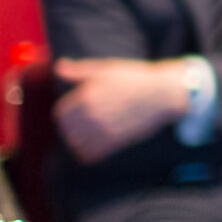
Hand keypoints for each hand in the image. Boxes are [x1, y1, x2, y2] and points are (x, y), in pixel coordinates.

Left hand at [53, 58, 193, 164]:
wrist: (163, 93)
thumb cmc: (135, 79)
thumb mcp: (106, 69)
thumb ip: (79, 70)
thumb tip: (59, 66)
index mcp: (87, 95)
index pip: (60, 114)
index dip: (65, 113)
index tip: (73, 111)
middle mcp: (92, 113)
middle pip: (66, 130)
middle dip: (70, 127)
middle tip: (80, 124)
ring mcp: (104, 128)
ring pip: (76, 144)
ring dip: (77, 141)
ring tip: (86, 135)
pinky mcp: (115, 141)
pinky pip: (90, 154)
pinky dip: (87, 153)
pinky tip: (94, 145)